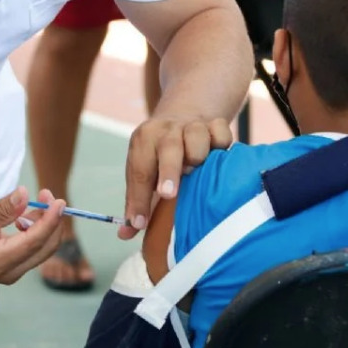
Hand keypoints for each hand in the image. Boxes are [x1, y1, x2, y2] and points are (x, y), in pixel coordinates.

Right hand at [0, 187, 65, 283]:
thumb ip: (1, 208)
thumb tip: (25, 195)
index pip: (35, 241)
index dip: (51, 220)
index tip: (58, 200)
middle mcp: (9, 273)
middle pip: (46, 247)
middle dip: (52, 220)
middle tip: (46, 194)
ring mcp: (11, 274)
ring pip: (42, 249)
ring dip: (44, 225)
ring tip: (35, 202)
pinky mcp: (11, 269)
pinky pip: (33, 250)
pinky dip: (36, 232)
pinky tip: (24, 217)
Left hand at [120, 115, 231, 238]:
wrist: (184, 113)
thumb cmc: (160, 154)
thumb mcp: (144, 170)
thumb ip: (136, 201)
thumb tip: (125, 234)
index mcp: (144, 141)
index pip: (139, 171)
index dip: (139, 199)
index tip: (140, 223)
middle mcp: (167, 129)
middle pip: (169, 148)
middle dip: (169, 172)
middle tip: (168, 194)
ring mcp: (193, 125)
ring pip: (198, 139)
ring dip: (198, 158)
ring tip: (196, 171)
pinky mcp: (216, 124)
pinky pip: (222, 135)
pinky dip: (222, 147)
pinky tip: (219, 160)